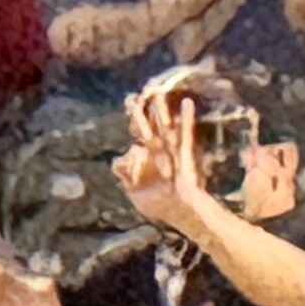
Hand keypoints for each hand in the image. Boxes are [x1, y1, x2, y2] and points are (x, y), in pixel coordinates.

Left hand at [111, 76, 208, 235]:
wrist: (182, 213)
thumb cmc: (161, 206)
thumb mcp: (136, 193)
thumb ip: (125, 177)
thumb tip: (116, 161)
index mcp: (148, 158)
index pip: (140, 132)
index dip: (134, 118)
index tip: (129, 100)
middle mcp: (160, 150)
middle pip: (151, 125)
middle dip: (145, 110)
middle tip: (139, 92)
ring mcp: (173, 151)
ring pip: (166, 126)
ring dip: (163, 110)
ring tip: (160, 92)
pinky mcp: (185, 155)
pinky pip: (185, 135)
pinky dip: (187, 120)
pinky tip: (187, 102)